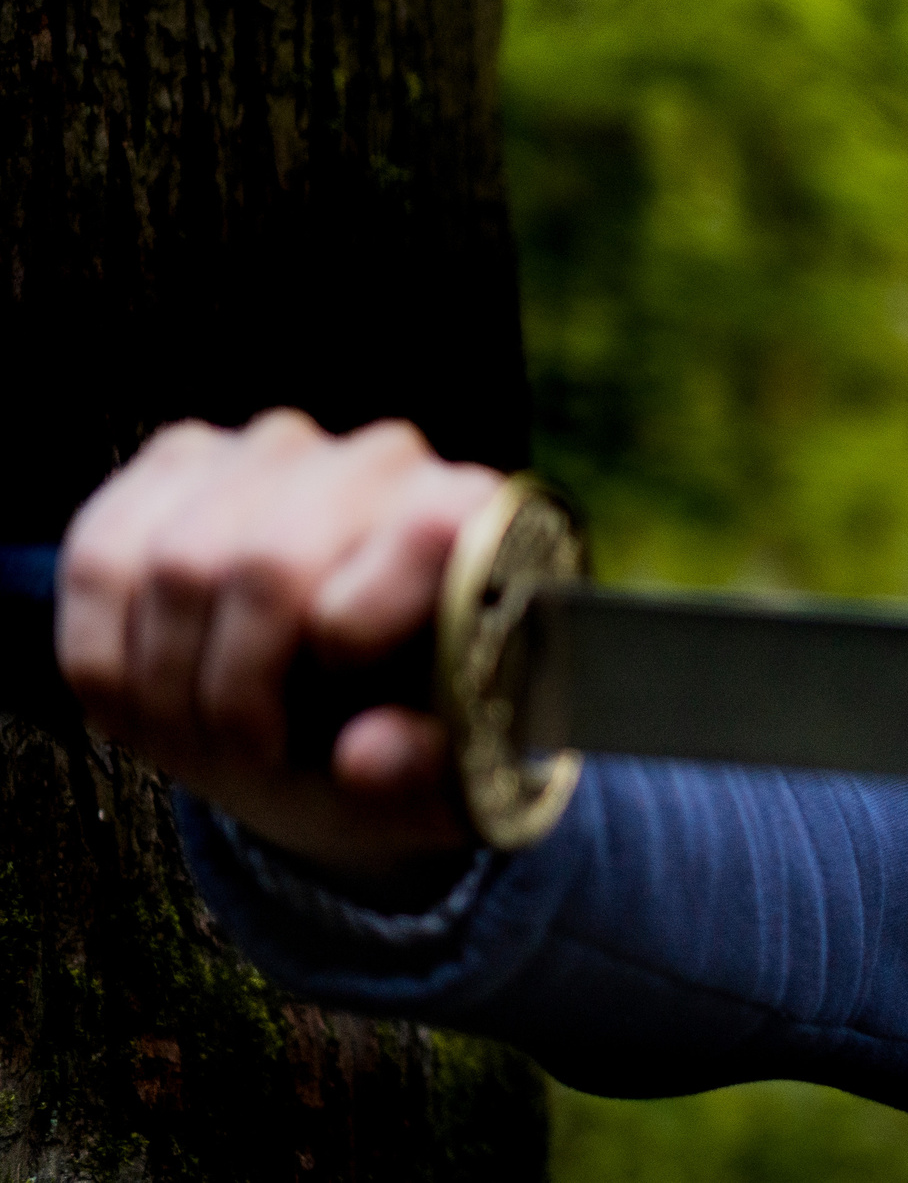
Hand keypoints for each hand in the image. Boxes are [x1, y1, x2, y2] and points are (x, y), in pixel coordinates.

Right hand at [56, 409, 502, 887]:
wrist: (345, 717)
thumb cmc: (414, 737)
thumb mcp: (447, 781)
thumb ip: (424, 772)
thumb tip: (364, 757)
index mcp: (481, 523)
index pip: (420, 533)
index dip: (354, 638)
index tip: (342, 725)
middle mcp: (386, 461)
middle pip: (269, 562)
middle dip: (237, 690)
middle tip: (250, 758)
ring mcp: (280, 449)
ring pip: (176, 562)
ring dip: (168, 685)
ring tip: (202, 739)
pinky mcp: (183, 461)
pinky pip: (103, 554)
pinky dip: (106, 654)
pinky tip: (146, 699)